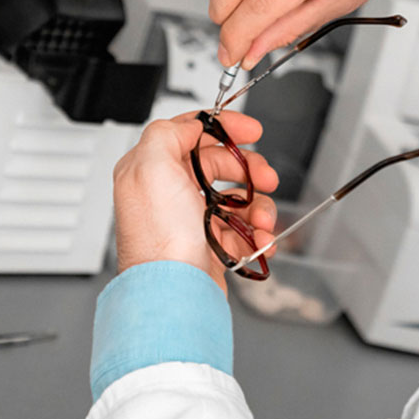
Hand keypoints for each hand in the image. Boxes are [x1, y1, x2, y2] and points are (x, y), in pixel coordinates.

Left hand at [113, 111, 278, 293]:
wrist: (175, 293)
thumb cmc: (159, 239)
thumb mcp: (151, 168)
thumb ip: (166, 134)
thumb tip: (188, 126)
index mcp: (152, 169)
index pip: (190, 132)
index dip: (225, 127)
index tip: (252, 131)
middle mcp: (169, 192)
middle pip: (219, 164)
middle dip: (250, 170)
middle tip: (266, 178)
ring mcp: (190, 219)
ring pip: (237, 198)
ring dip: (259, 206)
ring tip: (263, 221)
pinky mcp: (209, 244)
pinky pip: (242, 229)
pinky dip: (257, 233)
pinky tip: (261, 240)